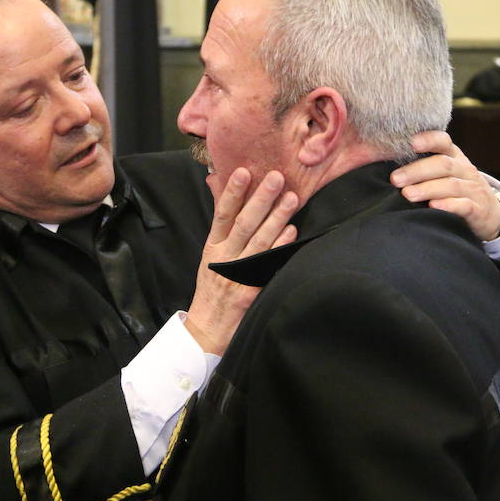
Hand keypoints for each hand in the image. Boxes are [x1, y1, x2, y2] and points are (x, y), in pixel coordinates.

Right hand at [186, 169, 297, 353]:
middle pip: (243, 224)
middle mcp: (224, 259)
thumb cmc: (211, 289)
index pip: (221, 215)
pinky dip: (280, 247)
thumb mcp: (209, 255)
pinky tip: (292, 231)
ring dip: (276, 218)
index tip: (243, 171)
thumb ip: (220, 223)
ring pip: (258, 242)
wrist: (207, 329)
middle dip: (260, 199)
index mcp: (212, 247)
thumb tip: (217, 186)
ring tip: (291, 199)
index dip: (232, 193)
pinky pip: (267, 265)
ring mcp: (237, 275)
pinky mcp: (250, 291)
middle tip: (276, 177)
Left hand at [390, 131, 499, 240]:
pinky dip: (449, 205)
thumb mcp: (444, 175)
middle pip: (442, 164)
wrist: (489, 215)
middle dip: (417, 171)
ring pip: (451, 185)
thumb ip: (421, 168)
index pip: (444, 142)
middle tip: (395, 179)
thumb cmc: (456, 192)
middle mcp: (465, 170)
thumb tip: (379, 164)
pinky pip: (464, 205)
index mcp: (454, 158)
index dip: (429, 140)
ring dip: (427, 189)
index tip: (410, 143)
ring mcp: (473, 190)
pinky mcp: (478, 210)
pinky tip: (433, 207)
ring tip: (407, 194)